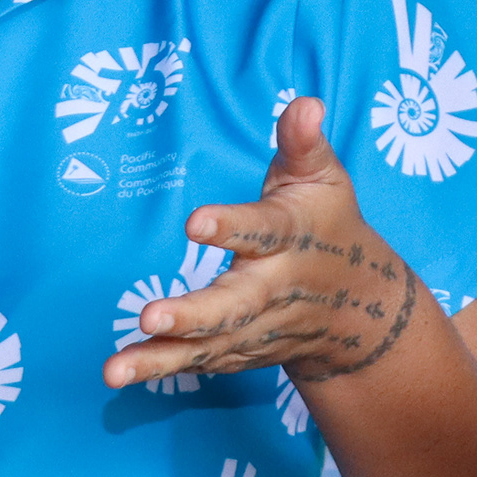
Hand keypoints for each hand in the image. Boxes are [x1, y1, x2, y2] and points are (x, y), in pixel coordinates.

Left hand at [107, 100, 423, 387]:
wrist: (362, 309)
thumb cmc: (328, 224)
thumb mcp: (325, 178)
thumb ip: (304, 143)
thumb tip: (305, 103)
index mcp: (292, 238)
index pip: (262, 231)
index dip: (230, 227)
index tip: (193, 223)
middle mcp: (274, 290)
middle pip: (234, 306)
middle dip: (193, 314)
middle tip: (149, 316)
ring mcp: (258, 328)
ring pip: (210, 344)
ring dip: (161, 357)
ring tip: (114, 369)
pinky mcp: (242, 350)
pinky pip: (200, 363)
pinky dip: (161, 370)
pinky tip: (120, 373)